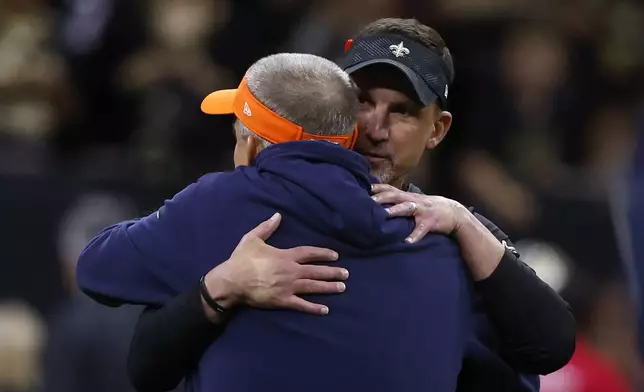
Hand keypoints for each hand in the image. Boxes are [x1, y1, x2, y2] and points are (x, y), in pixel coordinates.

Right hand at [204, 213, 347, 315]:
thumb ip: (267, 227)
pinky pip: (301, 305)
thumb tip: (278, 215)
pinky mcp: (282, 301)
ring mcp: (288, 287)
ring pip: (313, 286)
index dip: (323, 253)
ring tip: (342, 287)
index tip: (335, 256)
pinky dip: (314, 308)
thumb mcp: (252, 239)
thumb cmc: (241, 259)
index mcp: (285, 256)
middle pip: (316, 271)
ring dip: (328, 287)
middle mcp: (291, 271)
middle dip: (332, 272)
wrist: (232, 281)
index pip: (309, 253)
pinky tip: (325, 309)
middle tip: (346, 274)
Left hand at [370, 184, 465, 242]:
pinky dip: (415, 236)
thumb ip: (400, 200)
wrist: (454, 213)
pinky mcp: (430, 223)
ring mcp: (422, 211)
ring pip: (408, 208)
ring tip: (385, 215)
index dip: (378, 188)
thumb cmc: (429, 207)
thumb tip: (380, 201)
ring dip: (396, 211)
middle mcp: (414, 201)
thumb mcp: (414, 201)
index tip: (364, 188)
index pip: (390, 188)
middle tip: (369, 201)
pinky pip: (421, 229)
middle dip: (382, 197)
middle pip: (395, 195)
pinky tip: (407, 242)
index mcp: (408, 196)